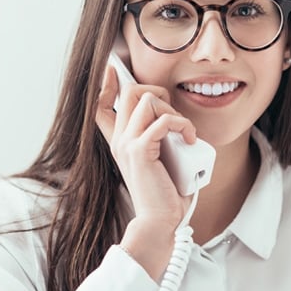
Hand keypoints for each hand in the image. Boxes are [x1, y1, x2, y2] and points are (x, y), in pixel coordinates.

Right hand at [95, 64, 195, 278]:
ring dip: (173, 111)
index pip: (101, 105)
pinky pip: (163, 120)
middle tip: (173, 116)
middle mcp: (119, 140)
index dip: (107, 84)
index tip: (114, 69)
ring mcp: (126, 144)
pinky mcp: (140, 151)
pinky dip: (181, 125)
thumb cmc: (165, 194)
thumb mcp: (160, 161)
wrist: (160, 221)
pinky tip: (188, 139)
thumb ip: (159, 140)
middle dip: (157, 92)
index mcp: (120, 141)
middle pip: (129, 92)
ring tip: (183, 133)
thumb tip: (175, 121)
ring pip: (146, 100)